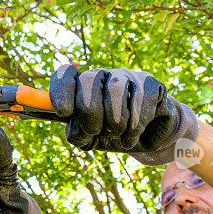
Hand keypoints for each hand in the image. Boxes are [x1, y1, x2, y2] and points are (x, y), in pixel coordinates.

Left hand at [49, 64, 198, 164]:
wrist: (148, 138)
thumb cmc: (111, 135)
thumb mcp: (90, 139)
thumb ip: (77, 133)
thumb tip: (74, 125)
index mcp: (81, 86)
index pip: (65, 74)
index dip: (61, 89)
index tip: (64, 111)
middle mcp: (103, 75)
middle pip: (89, 79)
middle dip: (90, 111)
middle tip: (95, 131)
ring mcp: (128, 76)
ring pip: (116, 88)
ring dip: (115, 120)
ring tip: (117, 135)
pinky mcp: (151, 84)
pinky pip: (142, 98)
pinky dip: (136, 123)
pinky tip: (133, 135)